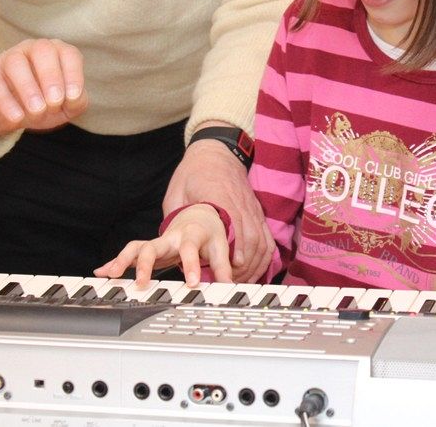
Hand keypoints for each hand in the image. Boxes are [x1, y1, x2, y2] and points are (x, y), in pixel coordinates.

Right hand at [0, 38, 87, 140]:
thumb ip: (77, 102)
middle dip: (51, 76)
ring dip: (28, 88)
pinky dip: (6, 101)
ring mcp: (9, 59)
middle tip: (54, 102)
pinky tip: (17, 117)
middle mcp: (33, 50)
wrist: (10, 114)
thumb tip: (74, 98)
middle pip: (43, 50)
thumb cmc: (45, 104)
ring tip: (37, 110)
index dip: (73, 74)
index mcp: (57, 53)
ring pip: (16, 63)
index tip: (72, 97)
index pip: (69, 53)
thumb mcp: (65, 107)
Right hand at [94, 205, 232, 287]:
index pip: (189, 249)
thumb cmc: (209, 234)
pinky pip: (129, 253)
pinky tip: (102, 271)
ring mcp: (157, 243)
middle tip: (140, 283)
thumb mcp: (221, 248)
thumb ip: (223, 268)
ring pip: (136, 247)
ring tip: (111, 274)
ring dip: (122, 261)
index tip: (192, 283)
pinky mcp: (149, 248)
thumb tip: (231, 286)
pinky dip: (115, 262)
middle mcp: (170, 238)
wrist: (199, 216)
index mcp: (190, 236)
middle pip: (153, 246)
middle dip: (145, 264)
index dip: (191, 265)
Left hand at [163, 123, 274, 282]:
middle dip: (243, 264)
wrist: (217, 151)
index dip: (236, 246)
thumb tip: (168, 243)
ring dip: (253, 265)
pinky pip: (266, 239)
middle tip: (230, 284)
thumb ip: (175, 217)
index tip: (232, 266)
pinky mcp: (257, 213)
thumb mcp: (176, 192)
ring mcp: (251, 209)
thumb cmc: (194, 171)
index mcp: (219, 196)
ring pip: (260, 241)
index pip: (233, 223)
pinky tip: (254, 272)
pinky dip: (262, 258)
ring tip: (239, 283)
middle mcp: (240, 204)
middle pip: (250, 236)